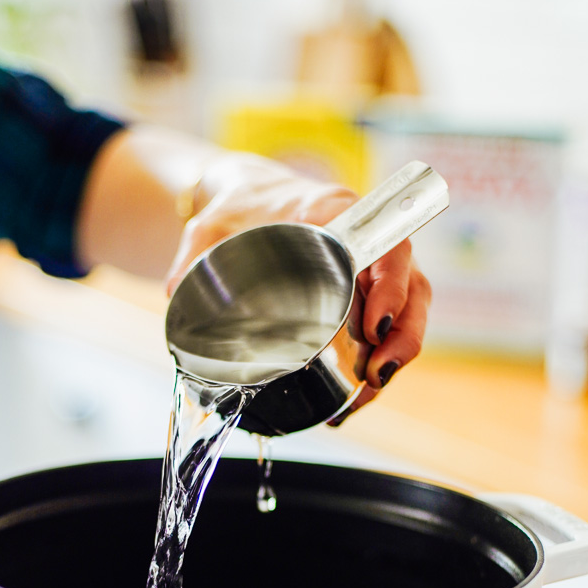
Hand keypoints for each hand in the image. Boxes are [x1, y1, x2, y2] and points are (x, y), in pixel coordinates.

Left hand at [165, 153, 431, 424]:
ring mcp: (372, 267)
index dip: (392, 285)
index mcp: (335, 212)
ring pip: (409, 310)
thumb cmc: (236, 207)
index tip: (377, 325)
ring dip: (398, 353)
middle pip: (412, 286)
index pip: (385, 244)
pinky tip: (363, 390)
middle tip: (376, 375)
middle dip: (403, 336)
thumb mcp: (208, 226)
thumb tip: (176, 298)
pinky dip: (384, 357)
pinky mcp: (367, 292)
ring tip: (369, 391)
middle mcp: (365, 238)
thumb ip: (190, 257)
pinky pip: (393, 324)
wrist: (248, 196)